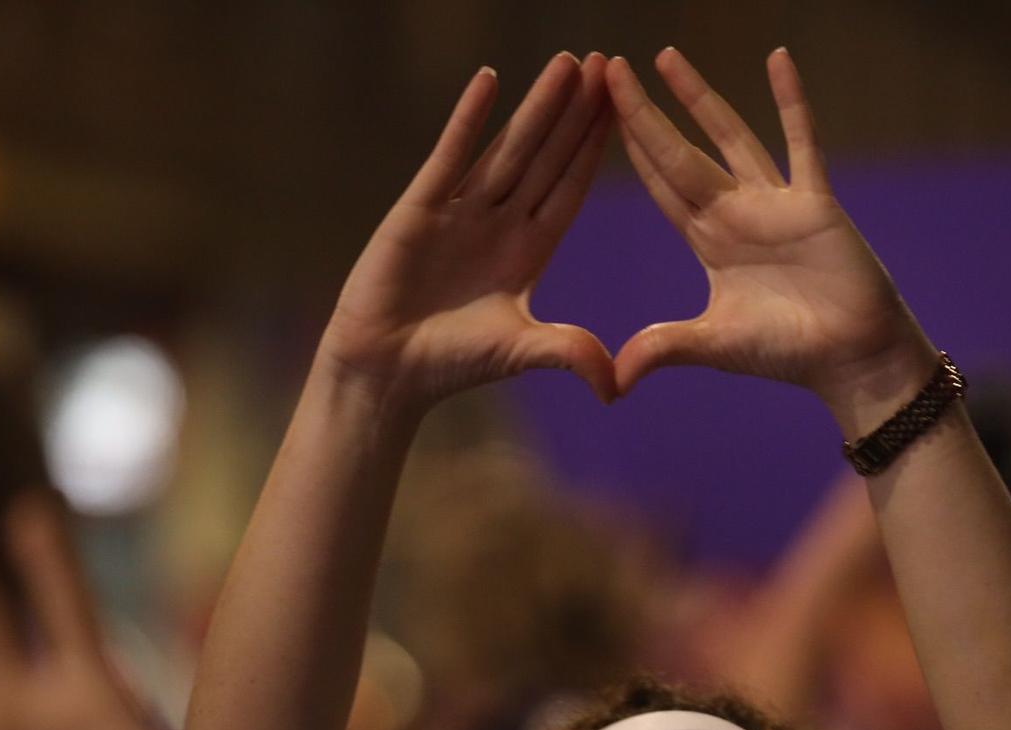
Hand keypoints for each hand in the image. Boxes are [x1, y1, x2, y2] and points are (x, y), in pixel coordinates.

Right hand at [318, 52, 616, 428]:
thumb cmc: (449, 363)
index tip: (625, 110)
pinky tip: (490, 80)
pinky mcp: (421, 206)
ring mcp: (461, 211)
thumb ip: (567, 354)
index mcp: (528, 252)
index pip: (571, 188)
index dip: (596, 150)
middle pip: (548, 156)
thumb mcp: (519, 353)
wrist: (385, 370)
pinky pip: (451, 154)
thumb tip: (616, 386)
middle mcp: (500, 223)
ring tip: (569, 63)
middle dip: (577, 112)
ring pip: (509, 147)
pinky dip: (469, 118)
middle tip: (608, 65)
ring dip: (538, 105)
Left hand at [608, 49, 937, 436]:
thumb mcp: (716, 345)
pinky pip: (800, 140)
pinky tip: (777, 57)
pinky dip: (792, 100)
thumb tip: (610, 383)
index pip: (659, 185)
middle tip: (609, 68)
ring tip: (666, 56)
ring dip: (699, 96)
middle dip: (644, 113)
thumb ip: (664, 349)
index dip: (628, 149)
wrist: (852, 359)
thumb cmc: (788, 352)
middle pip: (679, 153)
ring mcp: (775, 201)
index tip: (595, 110)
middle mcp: (736, 214)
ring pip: (729, 135)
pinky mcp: (815, 200)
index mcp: (709, 242)